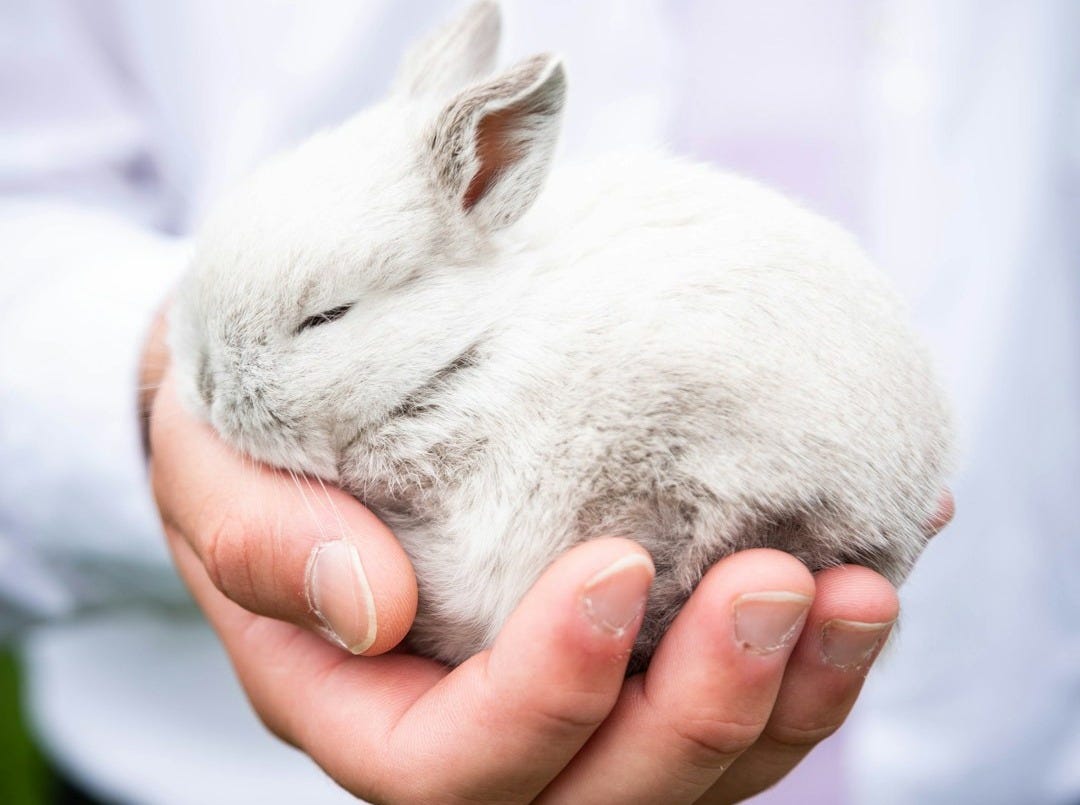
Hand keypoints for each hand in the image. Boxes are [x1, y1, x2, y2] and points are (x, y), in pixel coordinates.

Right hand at [144, 315, 953, 801]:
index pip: (453, 766)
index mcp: (363, 710)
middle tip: (781, 582)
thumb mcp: (214, 480)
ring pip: (690, 767)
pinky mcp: (627, 653)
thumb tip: (373, 607)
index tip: (615, 564)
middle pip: (601, 796)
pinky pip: (733, 684)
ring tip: (860, 586)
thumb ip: (266, 545)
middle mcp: (475, 734)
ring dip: (790, 697)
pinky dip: (815, 638)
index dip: (546, 694)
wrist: (296, 417)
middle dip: (701, 712)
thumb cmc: (244, 446)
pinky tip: (887, 543)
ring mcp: (564, 704)